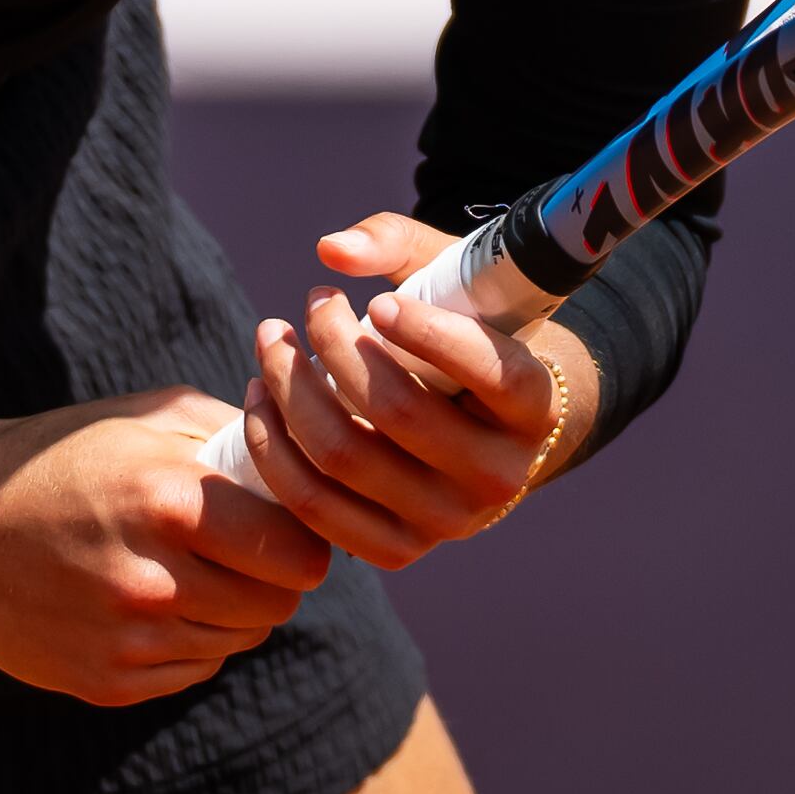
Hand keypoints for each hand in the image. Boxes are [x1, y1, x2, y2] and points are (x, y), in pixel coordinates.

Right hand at [0, 385, 337, 706]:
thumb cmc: (57, 458)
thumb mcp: (144, 416)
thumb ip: (232, 431)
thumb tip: (304, 455)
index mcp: (171, 503)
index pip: (299, 554)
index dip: (304, 541)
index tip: (286, 529)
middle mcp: (154, 581)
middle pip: (276, 605)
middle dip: (273, 577)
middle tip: (245, 551)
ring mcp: (128, 642)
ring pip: (237, 641)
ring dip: (230, 610)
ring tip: (188, 571)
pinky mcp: (105, 684)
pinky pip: (191, 672)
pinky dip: (188, 643)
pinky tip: (150, 604)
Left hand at [238, 210, 601, 567]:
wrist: (479, 427)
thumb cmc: (462, 334)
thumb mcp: (451, 281)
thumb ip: (395, 244)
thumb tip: (331, 248)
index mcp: (535, 408)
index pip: (491, 372)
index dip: (428, 334)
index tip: (376, 302)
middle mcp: (500, 476)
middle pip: (397, 410)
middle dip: (335, 346)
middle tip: (313, 302)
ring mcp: (447, 522)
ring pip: (345, 456)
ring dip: (288, 389)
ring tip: (271, 340)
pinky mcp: (395, 550)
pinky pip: (314, 506)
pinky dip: (272, 447)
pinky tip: (259, 396)